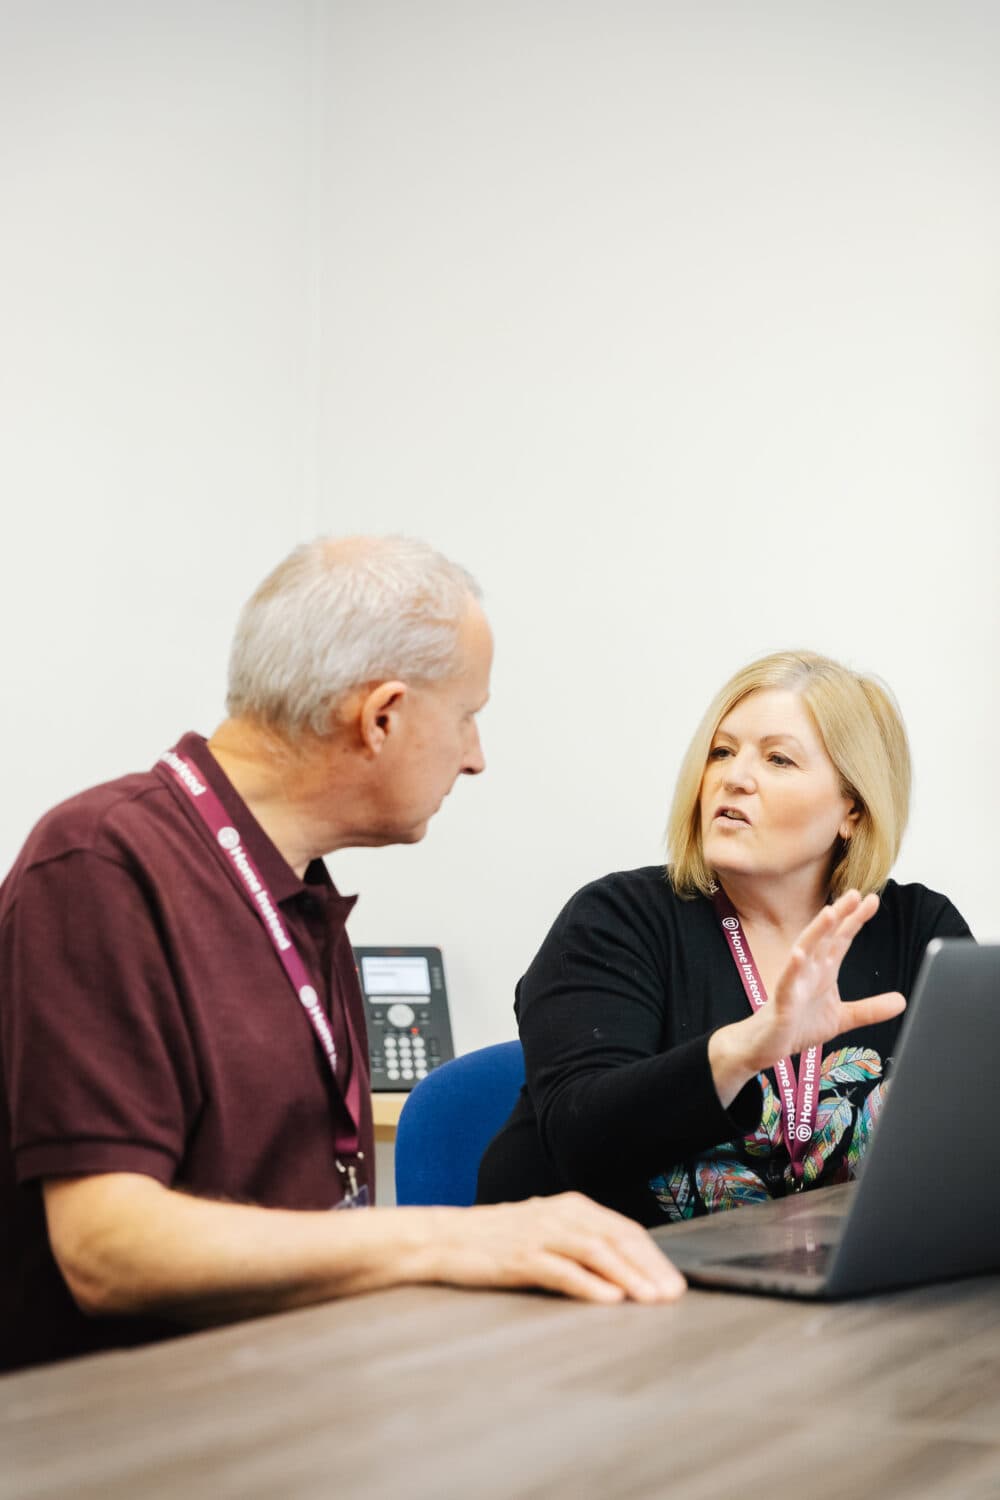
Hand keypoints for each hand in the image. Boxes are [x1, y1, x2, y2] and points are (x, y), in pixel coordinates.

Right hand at [430, 1192, 686, 1304]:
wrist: (443, 1238)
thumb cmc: (496, 1240)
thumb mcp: (544, 1230)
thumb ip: (580, 1242)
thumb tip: (624, 1269)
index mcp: (571, 1207)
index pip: (623, 1230)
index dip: (652, 1257)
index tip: (674, 1282)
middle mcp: (560, 1215)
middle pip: (616, 1239)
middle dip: (649, 1267)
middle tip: (672, 1295)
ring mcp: (540, 1234)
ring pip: (596, 1252)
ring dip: (628, 1276)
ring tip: (650, 1299)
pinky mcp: (520, 1256)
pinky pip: (562, 1270)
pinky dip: (589, 1284)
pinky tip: (609, 1299)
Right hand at [750, 889, 905, 1066]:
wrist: (769, 1045)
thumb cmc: (798, 1025)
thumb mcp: (843, 1018)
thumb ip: (870, 1009)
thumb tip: (902, 1001)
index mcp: (823, 970)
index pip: (841, 939)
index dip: (855, 919)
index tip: (872, 900)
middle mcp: (809, 970)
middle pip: (825, 937)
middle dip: (839, 915)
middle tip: (854, 894)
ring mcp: (794, 982)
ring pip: (805, 950)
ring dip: (817, 931)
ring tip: (830, 913)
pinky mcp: (782, 1001)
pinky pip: (787, 982)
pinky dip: (793, 969)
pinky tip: (799, 955)